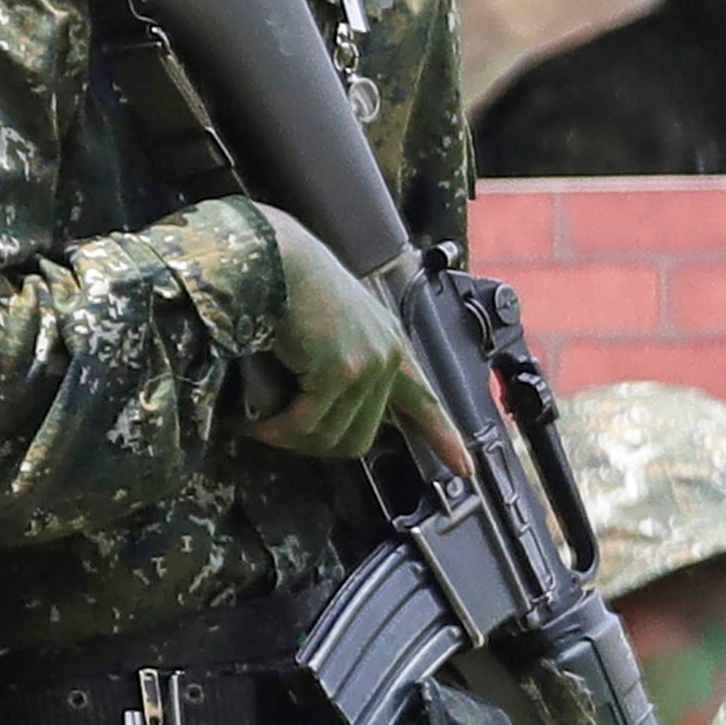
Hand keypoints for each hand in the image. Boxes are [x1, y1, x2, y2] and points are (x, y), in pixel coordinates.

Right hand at [240, 206, 470, 476]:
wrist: (277, 256)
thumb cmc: (296, 284)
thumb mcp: (338, 325)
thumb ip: (350, 361)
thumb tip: (336, 413)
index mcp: (391, 344)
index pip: (426, 400)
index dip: (444, 437)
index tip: (464, 468)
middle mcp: (388, 357)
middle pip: (361, 436)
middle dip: (319, 444)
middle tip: (285, 435)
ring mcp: (367, 365)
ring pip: (333, 435)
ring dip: (293, 438)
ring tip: (266, 426)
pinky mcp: (340, 370)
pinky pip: (307, 422)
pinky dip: (280, 430)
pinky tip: (261, 425)